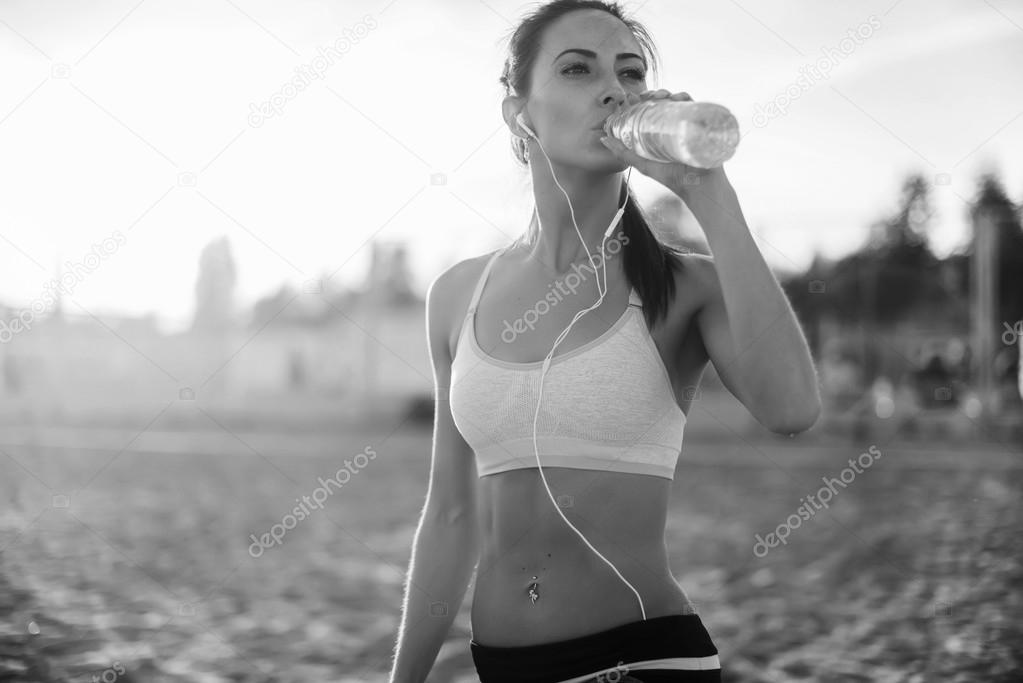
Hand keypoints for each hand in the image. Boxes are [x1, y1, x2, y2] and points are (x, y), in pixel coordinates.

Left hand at [600, 89, 727, 196]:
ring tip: (659, 97)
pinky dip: (687, 98)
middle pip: (667, 102)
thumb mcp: (643, 164)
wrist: (697, 188)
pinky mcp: (704, 125)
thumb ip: (623, 153)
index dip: (642, 100)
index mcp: (664, 130)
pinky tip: (678, 98)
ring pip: (681, 101)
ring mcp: (691, 124)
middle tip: (645, 96)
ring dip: (670, 93)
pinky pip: (697, 106)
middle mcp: (678, 125)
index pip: (653, 109)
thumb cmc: (672, 178)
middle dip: (655, 94)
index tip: (631, 97)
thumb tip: (602, 139)